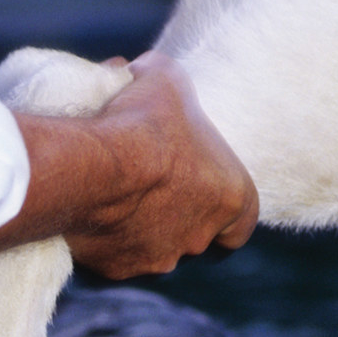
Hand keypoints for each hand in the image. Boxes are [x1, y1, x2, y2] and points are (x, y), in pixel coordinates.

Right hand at [0, 52, 258, 277]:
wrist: (93, 166)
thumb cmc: (144, 121)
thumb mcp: (165, 79)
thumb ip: (165, 78)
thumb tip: (144, 69)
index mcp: (231, 196)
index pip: (244, 218)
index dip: (227, 205)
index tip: (207, 188)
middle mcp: (200, 235)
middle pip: (197, 229)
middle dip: (179, 209)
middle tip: (152, 179)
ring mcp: (159, 255)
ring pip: (156, 244)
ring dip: (143, 225)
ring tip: (117, 192)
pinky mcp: (117, 266)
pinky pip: (117, 253)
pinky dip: (108, 236)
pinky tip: (93, 209)